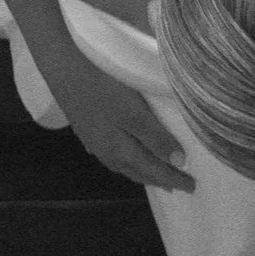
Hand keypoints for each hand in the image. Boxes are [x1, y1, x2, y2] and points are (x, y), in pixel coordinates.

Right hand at [54, 60, 195, 191]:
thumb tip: (179, 163)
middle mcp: (107, 152)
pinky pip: (112, 154)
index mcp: (121, 152)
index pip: (153, 170)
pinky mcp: (87, 127)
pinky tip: (124, 154)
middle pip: (138, 171)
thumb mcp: (134, 113)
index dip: (174, 178)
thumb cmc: (102, 88)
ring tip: (155, 174)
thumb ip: (156, 138)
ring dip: (142, 171)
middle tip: (178, 185)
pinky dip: (126, 159)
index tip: (192, 187)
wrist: (62, 68)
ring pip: (124, 164)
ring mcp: (95, 140)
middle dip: (159, 179)